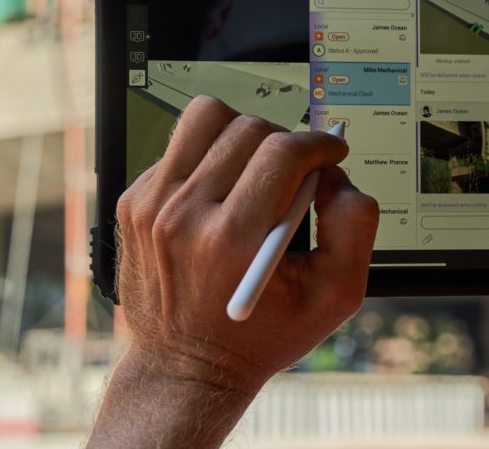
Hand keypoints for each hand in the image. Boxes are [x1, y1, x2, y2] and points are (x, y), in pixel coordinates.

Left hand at [90, 95, 377, 446]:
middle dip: (286, 140)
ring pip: (207, 118)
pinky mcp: (134, 202)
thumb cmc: (262, 335)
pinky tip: (222, 194)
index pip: (283, 151)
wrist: (186, 370)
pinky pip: (181, 147)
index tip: (332, 152)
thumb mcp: (335, 297)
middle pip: (248, 128)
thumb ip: (354, 225)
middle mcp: (183, 216)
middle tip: (298, 169)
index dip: (320, 143)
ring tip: (256, 167)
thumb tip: (335, 174)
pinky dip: (210, 158)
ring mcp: (151, 205)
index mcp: (232, 239)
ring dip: (243, 134)